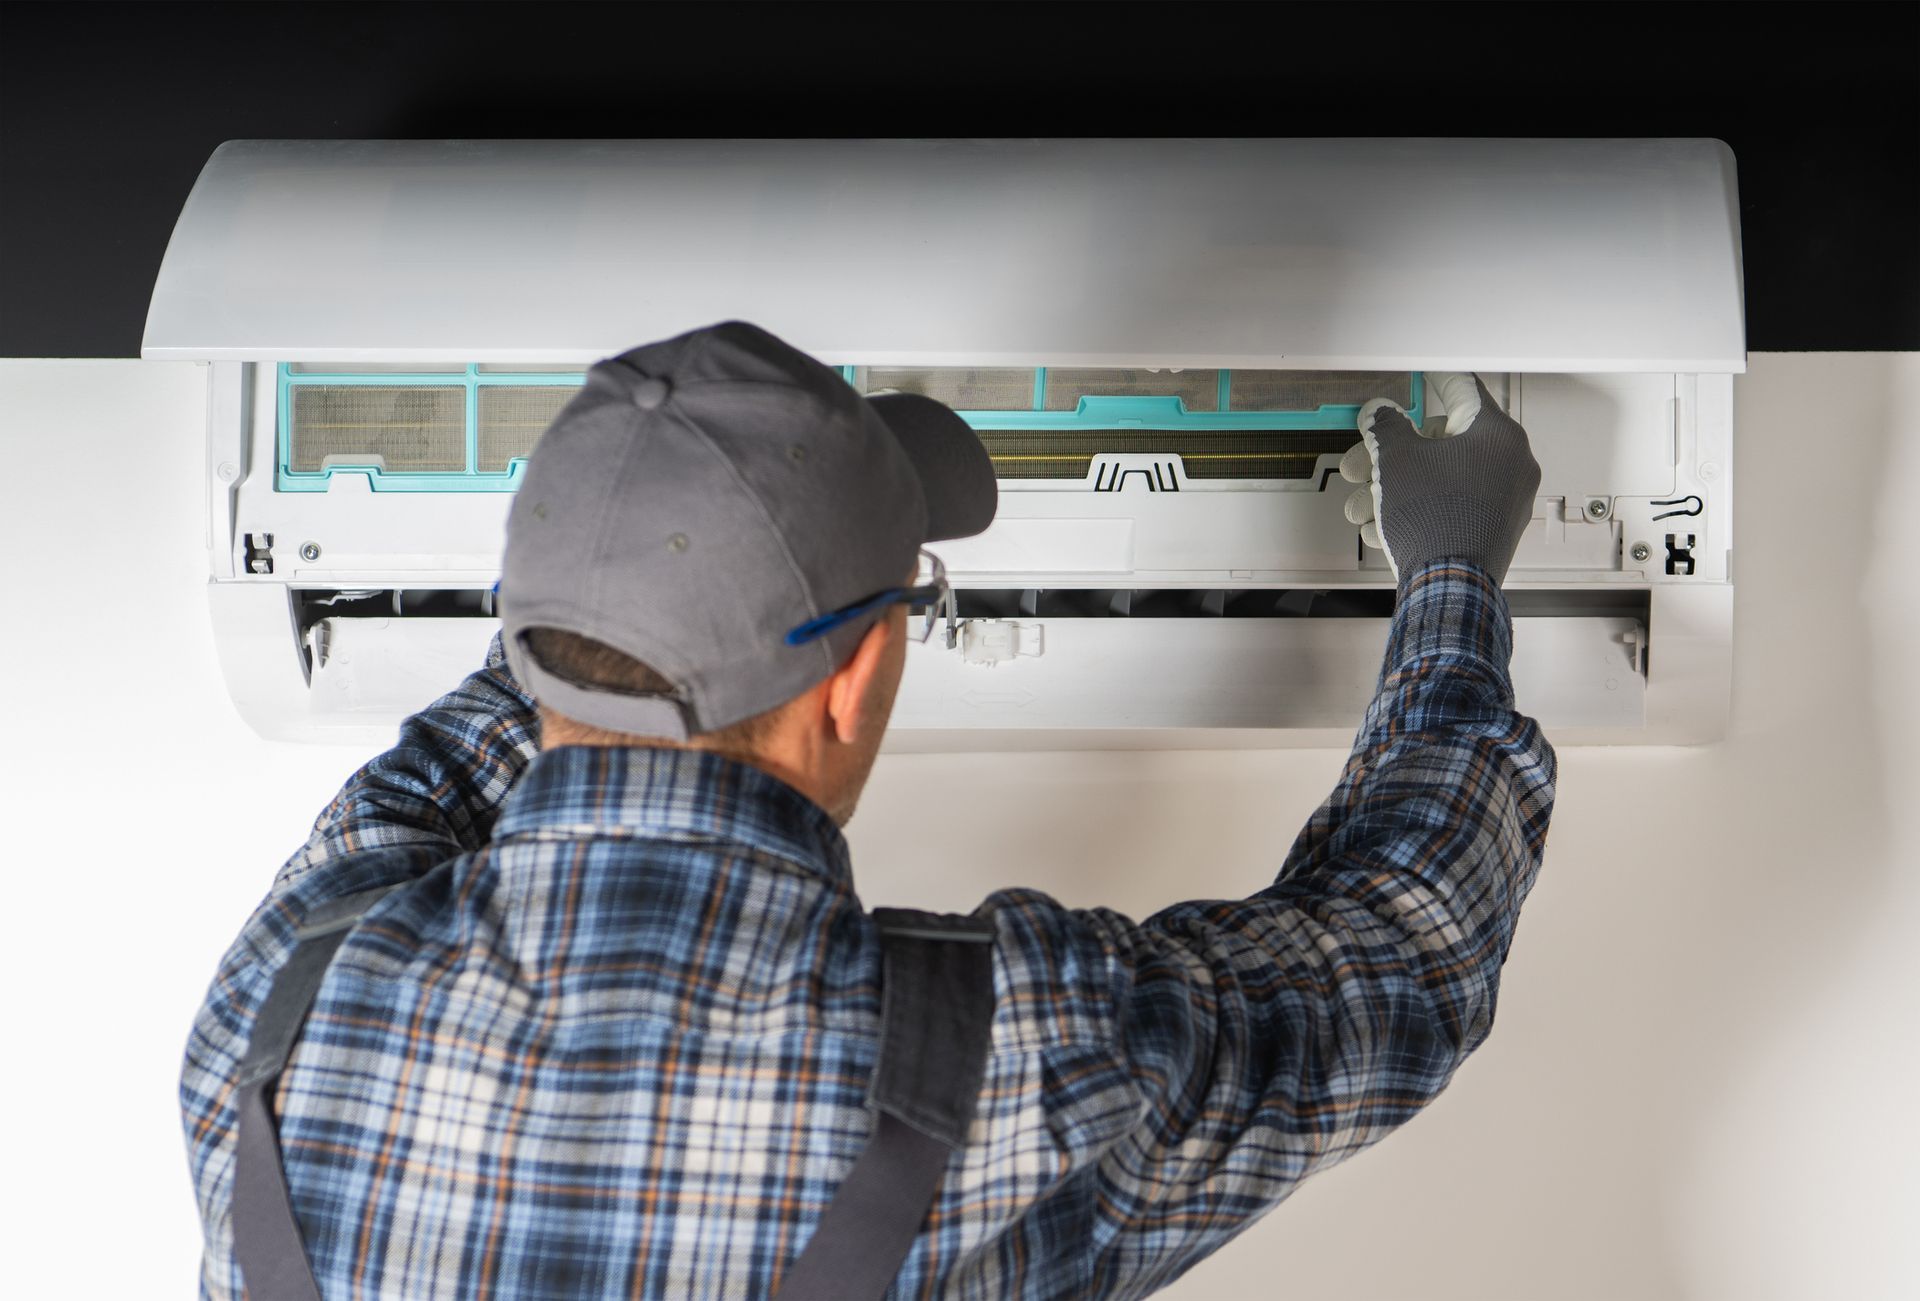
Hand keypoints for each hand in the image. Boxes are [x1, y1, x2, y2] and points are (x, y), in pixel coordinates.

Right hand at [1338, 373, 1541, 585]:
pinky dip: (1416, 512)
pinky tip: (1382, 527)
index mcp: (1497, 436)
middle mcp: (1510, 466)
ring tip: (1363, 506)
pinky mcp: (1493, 531)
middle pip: (1440, 443)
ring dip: (1394, 489)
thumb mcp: (1396, 460)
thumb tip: (1380, 414)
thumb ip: (1385, 427)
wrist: (1448, 589)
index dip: (1433, 379)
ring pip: (1439, 481)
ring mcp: (1504, 502)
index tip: (1426, 372)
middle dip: (1391, 456)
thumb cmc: (1436, 523)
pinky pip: (1449, 508)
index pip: (1462, 390)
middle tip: (1362, 462)